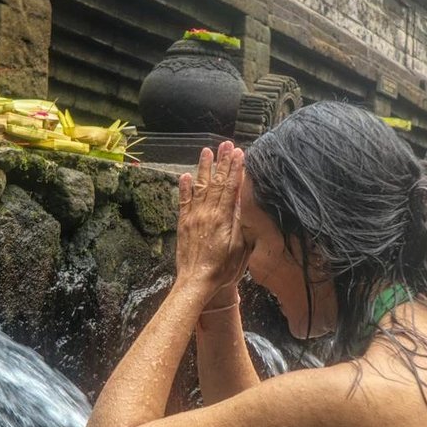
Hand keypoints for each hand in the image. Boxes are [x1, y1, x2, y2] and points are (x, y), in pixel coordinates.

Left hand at [176, 141, 248, 296]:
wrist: (196, 282)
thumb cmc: (223, 270)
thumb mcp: (240, 248)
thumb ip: (240, 222)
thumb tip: (242, 200)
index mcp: (223, 218)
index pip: (231, 187)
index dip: (236, 169)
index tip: (240, 153)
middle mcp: (207, 213)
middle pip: (217, 182)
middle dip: (223, 162)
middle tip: (227, 144)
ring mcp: (193, 217)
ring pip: (200, 187)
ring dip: (204, 168)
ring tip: (207, 151)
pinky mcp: (184, 224)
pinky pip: (184, 201)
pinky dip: (185, 187)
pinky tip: (186, 175)